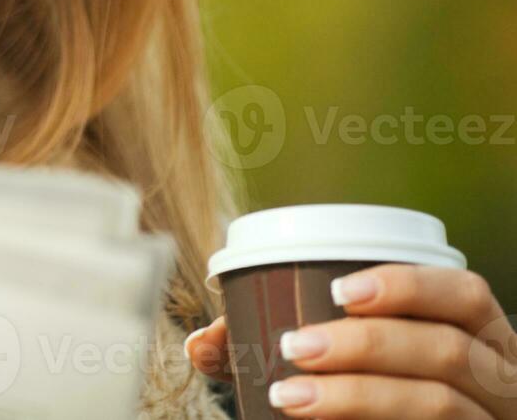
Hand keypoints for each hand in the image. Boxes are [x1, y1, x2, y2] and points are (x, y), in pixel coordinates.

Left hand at [185, 264, 516, 417]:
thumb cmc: (379, 392)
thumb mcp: (346, 360)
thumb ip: (279, 347)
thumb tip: (202, 343)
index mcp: (477, 336)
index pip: (465, 294)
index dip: (409, 285)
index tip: (338, 290)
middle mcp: (499, 379)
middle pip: (446, 351)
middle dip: (364, 345)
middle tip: (295, 346)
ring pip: (439, 403)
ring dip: (358, 395)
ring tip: (289, 395)